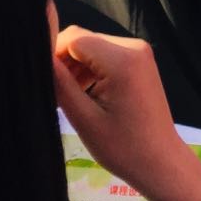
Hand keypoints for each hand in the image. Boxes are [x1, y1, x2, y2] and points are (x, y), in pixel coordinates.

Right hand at [53, 27, 200, 200]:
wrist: (161, 162)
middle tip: (52, 93)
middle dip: (64, 62)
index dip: (53, 53)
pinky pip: (107, 55)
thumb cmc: (124, 147)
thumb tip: (41, 59)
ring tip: (66, 97)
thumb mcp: (85, 118)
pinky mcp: (140, 62)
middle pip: (84, 41)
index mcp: (122, 59)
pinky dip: (92, 70)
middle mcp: (134, 47)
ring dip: (77, 67)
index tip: (39, 77)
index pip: (74, 38)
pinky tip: (84, 94)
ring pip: (94, 48)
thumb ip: (61, 84)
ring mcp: (139, 53)